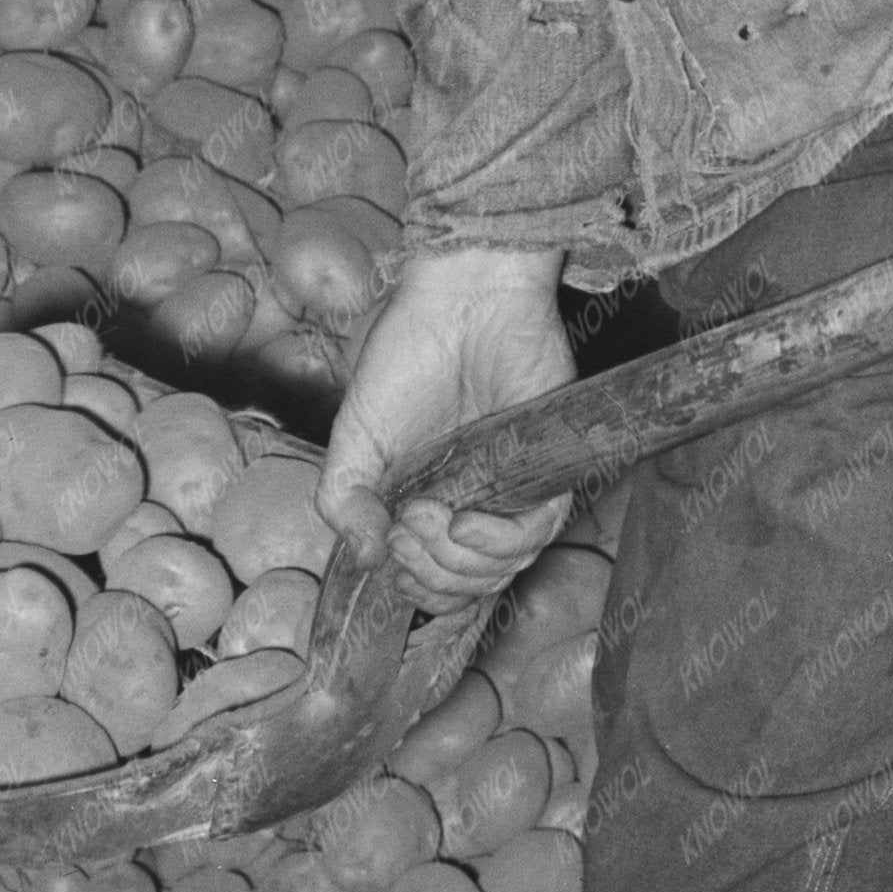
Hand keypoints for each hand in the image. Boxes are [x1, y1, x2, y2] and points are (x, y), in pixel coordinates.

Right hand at [319, 247, 580, 602]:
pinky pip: (535, 536)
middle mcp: (473, 506)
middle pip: (465, 588)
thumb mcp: (354, 435)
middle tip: (404, 529)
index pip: (433, 582)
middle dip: (428, 577)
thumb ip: (344, 500)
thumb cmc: (407, 357)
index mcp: (428, 504)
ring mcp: (511, 493)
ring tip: (426, 518)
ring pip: (500, 571)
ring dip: (455, 563)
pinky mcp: (548, 474)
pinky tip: (463, 522)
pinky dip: (495, 543)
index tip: (390, 552)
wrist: (462, 303)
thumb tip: (365, 559)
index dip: (413, 589)